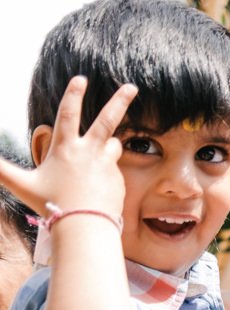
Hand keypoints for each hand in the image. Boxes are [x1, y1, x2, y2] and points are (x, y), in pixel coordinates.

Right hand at [0, 76, 136, 215]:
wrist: (85, 226)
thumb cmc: (51, 205)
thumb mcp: (21, 185)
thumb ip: (1, 170)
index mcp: (66, 147)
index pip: (68, 113)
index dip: (73, 94)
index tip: (81, 78)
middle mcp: (90, 151)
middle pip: (108, 119)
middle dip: (121, 100)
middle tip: (131, 87)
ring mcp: (107, 164)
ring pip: (112, 145)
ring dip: (107, 146)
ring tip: (94, 166)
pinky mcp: (119, 179)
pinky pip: (114, 170)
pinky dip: (106, 175)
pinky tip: (97, 191)